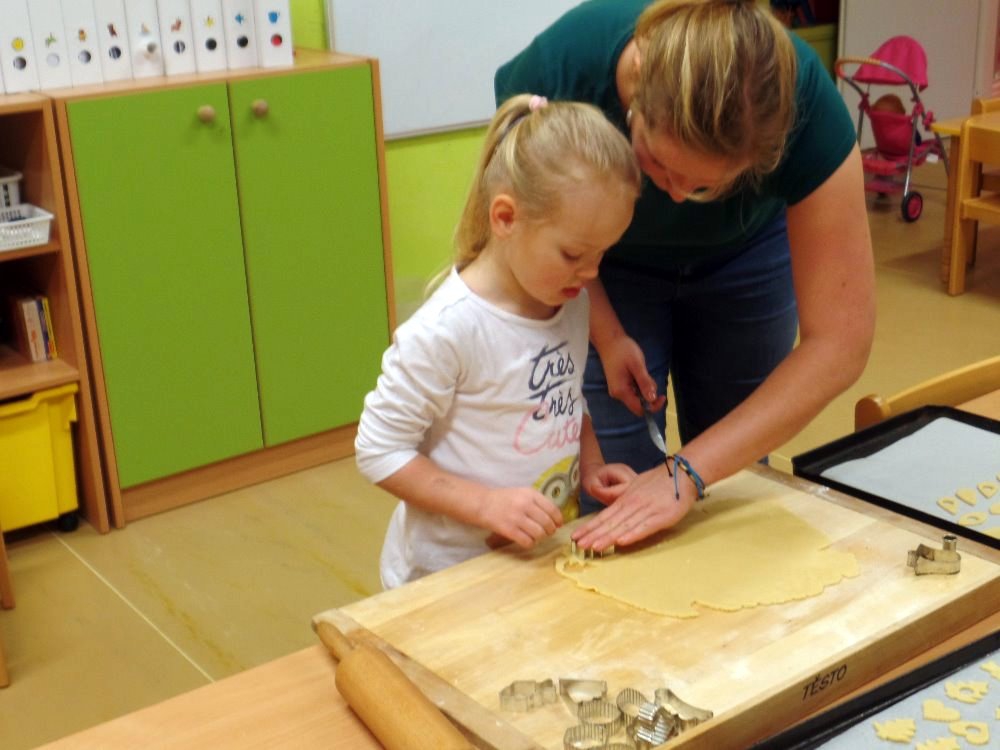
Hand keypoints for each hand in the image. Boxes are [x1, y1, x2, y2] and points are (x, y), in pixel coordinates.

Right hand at [477, 487, 562, 548]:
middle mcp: (525, 504)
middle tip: (547, 532)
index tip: (558, 524)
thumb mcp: (522, 493)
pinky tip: (527, 540)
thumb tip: (555, 517)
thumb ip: (537, 502)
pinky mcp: (509, 530)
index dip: (558, 519)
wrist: (482, 503)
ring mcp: (516, 518)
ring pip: (539, 533)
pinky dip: (530, 543)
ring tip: (537, 536)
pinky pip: (527, 541)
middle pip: (547, 523)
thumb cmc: (504, 499)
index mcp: (530, 494)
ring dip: (541, 537)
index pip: (552, 509)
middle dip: (550, 530)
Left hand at [571, 464, 695, 549]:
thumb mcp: (635, 487)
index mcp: (625, 499)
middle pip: (610, 523)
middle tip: (579, 545)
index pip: (604, 516)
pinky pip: (645, 528)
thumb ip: (623, 499)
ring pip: (624, 527)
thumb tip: (610, 510)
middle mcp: (632, 505)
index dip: (590, 527)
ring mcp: (646, 511)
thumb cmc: (658, 482)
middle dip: (593, 535)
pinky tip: (621, 542)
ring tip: (594, 547)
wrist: (681, 474)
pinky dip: (633, 535)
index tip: (576, 536)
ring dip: (608, 537)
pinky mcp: (661, 517)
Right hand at [595, 335, 664, 415]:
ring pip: (636, 397)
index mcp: (622, 391)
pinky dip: (640, 385)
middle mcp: (618, 394)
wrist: (609, 340)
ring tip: (643, 371)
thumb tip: (652, 399)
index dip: (652, 406)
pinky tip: (639, 372)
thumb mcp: (637, 365)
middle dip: (649, 395)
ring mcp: (617, 390)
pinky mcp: (619, 384)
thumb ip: (644, 382)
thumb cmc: (623, 350)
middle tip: (650, 377)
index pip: (639, 409)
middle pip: (638, 404)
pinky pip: (633, 390)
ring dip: (645, 389)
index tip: (662, 396)